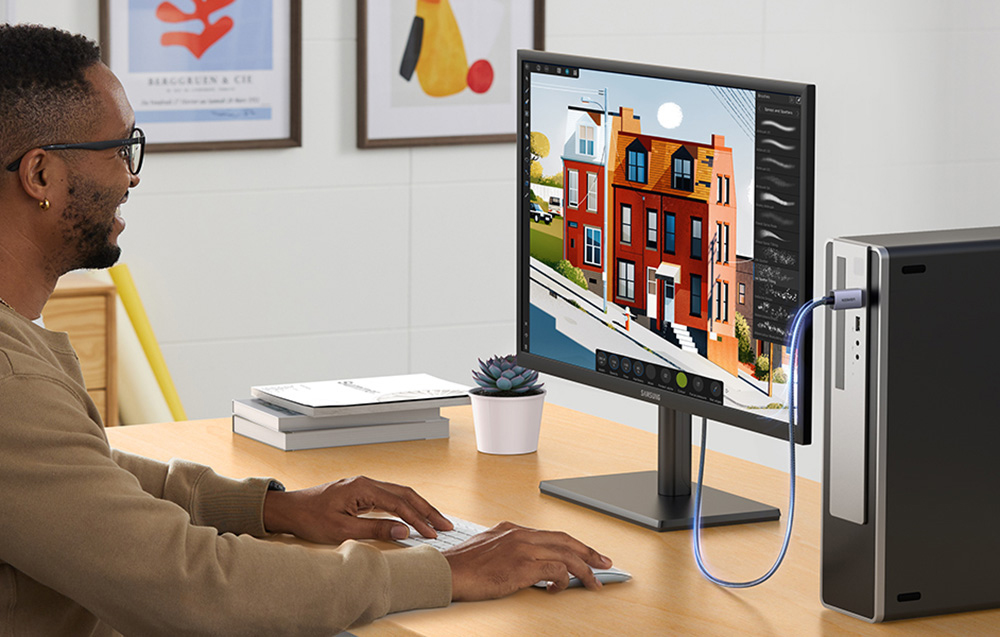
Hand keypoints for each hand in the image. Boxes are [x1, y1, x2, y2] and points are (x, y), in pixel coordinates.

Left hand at [262, 475, 452, 543]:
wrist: (290, 510)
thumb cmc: (311, 518)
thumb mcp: (342, 529)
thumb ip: (375, 529)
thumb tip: (403, 531)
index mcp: (363, 488)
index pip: (400, 503)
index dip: (419, 519)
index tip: (432, 533)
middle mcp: (367, 483)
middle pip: (406, 494)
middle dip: (427, 510)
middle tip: (445, 525)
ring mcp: (364, 486)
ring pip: (400, 493)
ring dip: (419, 507)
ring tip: (435, 521)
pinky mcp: (361, 492)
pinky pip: (390, 497)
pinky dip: (406, 506)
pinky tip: (413, 516)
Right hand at [442, 521, 612, 599]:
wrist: (448, 571)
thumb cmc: (464, 565)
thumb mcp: (488, 547)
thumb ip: (508, 549)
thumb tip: (526, 562)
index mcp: (513, 529)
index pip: (552, 535)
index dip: (573, 545)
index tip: (586, 553)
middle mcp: (520, 535)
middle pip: (565, 541)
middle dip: (588, 552)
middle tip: (604, 562)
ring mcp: (522, 549)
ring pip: (565, 555)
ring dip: (584, 570)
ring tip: (593, 582)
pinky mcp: (522, 566)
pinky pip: (555, 571)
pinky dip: (563, 581)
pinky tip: (559, 589)